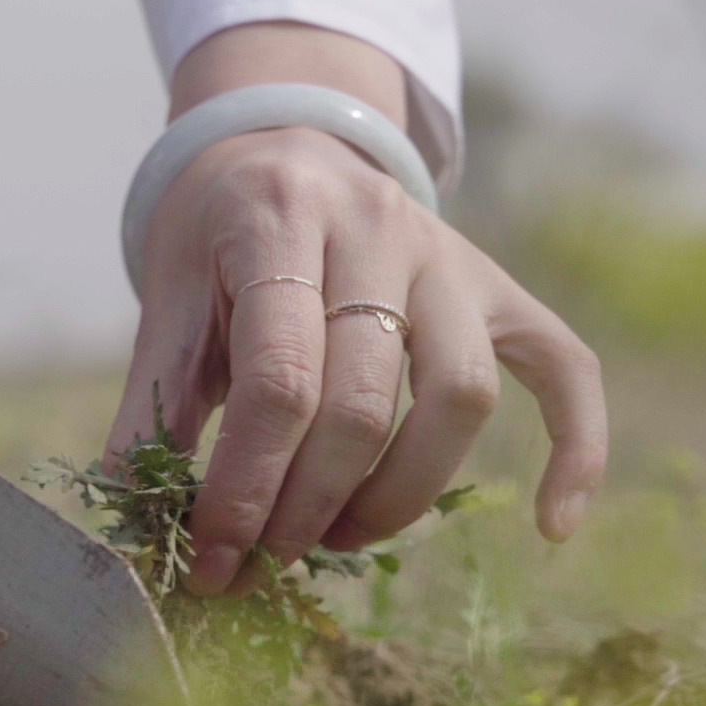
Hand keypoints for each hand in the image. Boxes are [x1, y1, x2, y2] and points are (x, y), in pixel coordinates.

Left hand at [105, 123, 606, 596]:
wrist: (279, 144)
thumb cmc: (216, 239)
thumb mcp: (169, 301)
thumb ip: (152, 405)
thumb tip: (130, 523)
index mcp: (280, 223)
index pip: (278, 383)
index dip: (245, 489)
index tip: (212, 559)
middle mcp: (379, 230)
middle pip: (364, 403)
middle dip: (307, 506)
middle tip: (263, 560)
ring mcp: (452, 257)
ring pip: (461, 398)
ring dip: (400, 495)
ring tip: (339, 542)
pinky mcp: (501, 289)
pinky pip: (564, 368)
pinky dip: (576, 446)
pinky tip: (551, 526)